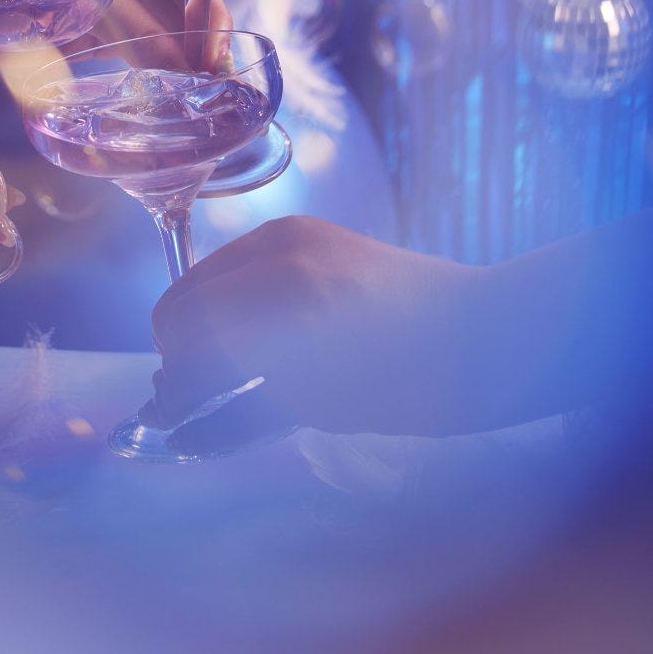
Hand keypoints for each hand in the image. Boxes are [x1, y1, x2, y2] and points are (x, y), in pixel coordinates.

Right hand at [142, 217, 488, 452]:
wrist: (481, 336)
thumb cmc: (403, 389)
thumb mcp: (308, 407)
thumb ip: (230, 410)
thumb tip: (172, 425)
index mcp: (275, 304)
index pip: (184, 340)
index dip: (172, 386)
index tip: (171, 419)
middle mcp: (272, 253)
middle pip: (182, 303)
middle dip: (178, 354)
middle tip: (192, 397)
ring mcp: (286, 233)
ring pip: (204, 279)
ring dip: (201, 325)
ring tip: (223, 367)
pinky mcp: (302, 228)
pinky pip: (237, 263)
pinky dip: (229, 299)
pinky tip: (253, 332)